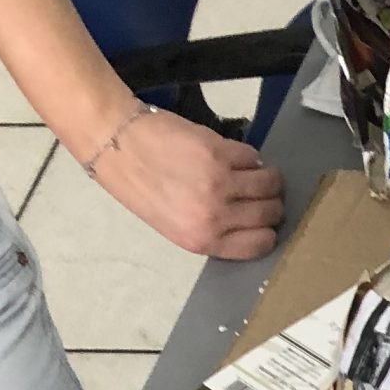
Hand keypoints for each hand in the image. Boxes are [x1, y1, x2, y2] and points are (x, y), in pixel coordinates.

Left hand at [86, 105, 285, 259]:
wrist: (117, 146)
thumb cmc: (140, 185)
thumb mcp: (175, 226)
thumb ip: (214, 230)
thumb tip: (252, 222)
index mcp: (202, 240)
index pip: (261, 244)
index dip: (266, 230)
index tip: (261, 219)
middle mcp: (214, 216)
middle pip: (271, 213)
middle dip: (270, 202)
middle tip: (259, 192)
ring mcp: (219, 183)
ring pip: (271, 184)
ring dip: (268, 177)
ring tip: (254, 172)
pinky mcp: (219, 153)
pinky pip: (253, 158)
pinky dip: (249, 156)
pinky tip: (233, 156)